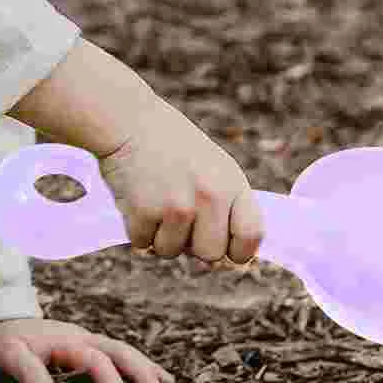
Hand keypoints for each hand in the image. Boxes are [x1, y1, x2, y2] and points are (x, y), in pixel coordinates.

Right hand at [0, 315, 175, 382]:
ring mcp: (43, 342)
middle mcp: (69, 339)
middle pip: (112, 350)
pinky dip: (39, 380)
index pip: (122, 352)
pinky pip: (26, 364)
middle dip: (138, 372)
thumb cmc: (32, 348)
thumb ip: (97, 371)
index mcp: (83, 343)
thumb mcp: (67, 357)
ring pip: (81, 353)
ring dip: (105, 378)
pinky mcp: (11, 349)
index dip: (145, 368)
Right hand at [100, 96, 263, 264]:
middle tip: (180, 218)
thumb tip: (225, 259)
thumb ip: (226, 207)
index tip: (227, 250)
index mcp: (232, 183)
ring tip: (157, 201)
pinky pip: (142, 244)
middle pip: (211, 254)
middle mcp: (210, 196)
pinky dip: (137, 229)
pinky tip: (139, 200)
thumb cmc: (174, 148)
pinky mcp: (145, 212)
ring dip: (161, 236)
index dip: (240, 251)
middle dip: (194, 246)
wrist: (130, 123)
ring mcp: (178, 205)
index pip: (251, 235)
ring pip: (171, 252)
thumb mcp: (214, 168)